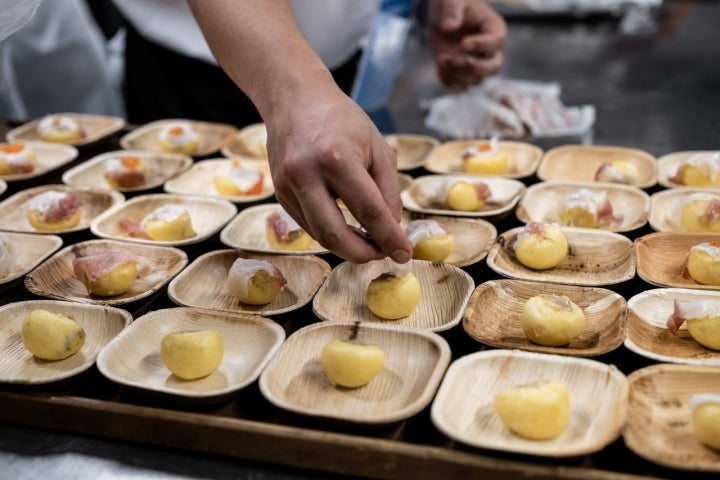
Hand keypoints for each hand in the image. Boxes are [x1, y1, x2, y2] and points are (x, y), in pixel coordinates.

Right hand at [264, 81, 412, 263]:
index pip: (368, 210)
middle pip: (334, 234)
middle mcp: (306, 174)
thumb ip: (387, 190)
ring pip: (318, 235)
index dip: (389, 237)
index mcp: (336, 158)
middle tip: (383, 254)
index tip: (404, 253)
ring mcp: (287, 186)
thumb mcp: (376, 147)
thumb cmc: (341, 119)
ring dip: (347, 247)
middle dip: (362, 254)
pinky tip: (347, 228)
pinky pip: (308, 224)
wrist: (294, 99)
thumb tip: (391, 228)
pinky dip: (331, 232)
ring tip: (369, 244)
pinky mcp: (279, 193)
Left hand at [428, 0, 506, 89]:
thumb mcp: (452, 0)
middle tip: (455, 59)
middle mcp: (490, 50)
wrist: (443, 16)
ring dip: (457, 74)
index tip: (463, 43)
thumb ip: (452, 11)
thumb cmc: (453, 4)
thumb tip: (449, 27)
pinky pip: (459, 86)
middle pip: (494, 68)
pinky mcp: (462, 73)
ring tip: (442, 59)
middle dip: (475, 68)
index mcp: (494, 28)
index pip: (496, 41)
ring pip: (476, 80)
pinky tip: (439, 65)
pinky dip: (448, 80)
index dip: (481, 45)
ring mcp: (477, 64)